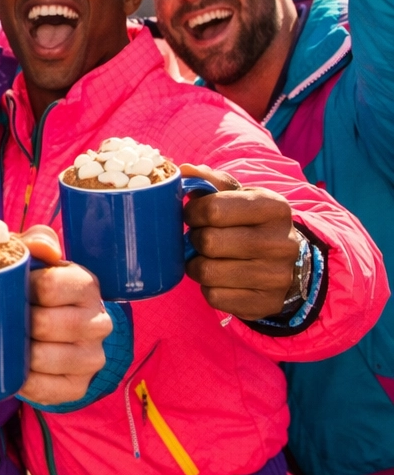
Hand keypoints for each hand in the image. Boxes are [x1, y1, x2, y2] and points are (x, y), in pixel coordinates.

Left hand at [19, 225, 112, 405]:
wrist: (47, 330)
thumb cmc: (34, 287)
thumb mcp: (35, 259)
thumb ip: (38, 242)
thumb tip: (44, 250)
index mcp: (87, 285)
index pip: (49, 287)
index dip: (22, 289)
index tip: (11, 289)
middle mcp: (98, 322)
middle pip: (43, 325)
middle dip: (15, 322)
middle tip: (1, 318)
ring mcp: (92, 358)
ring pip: (43, 359)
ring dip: (18, 353)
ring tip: (6, 342)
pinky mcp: (79, 387)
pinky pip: (44, 390)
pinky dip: (22, 381)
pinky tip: (13, 369)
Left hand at [181, 164, 301, 319]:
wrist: (289, 265)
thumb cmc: (251, 224)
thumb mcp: (239, 196)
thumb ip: (211, 181)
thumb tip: (184, 170)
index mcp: (274, 207)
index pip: (212, 209)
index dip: (192, 213)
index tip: (194, 215)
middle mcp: (282, 242)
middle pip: (208, 242)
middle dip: (196, 239)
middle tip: (202, 238)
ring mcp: (277, 276)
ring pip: (207, 272)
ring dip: (197, 265)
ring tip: (208, 258)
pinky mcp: (265, 304)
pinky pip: (214, 297)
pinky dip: (209, 287)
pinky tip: (221, 278)